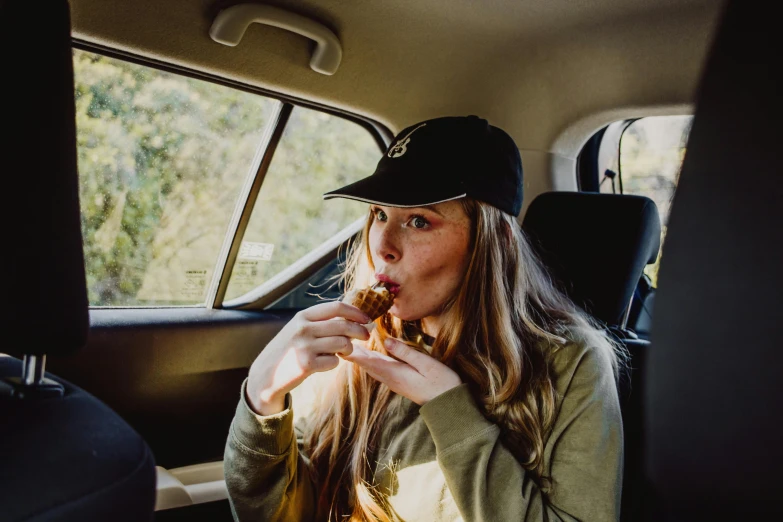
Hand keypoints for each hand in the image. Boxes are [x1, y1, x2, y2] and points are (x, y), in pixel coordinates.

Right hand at [246, 302, 370, 415]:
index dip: (356, 312)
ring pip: (343, 344)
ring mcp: (305, 346)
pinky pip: (335, 362)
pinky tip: (323, 364)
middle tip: (367, 336)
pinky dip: (334, 363)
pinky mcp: (307, 365)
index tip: (367, 318)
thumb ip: (320, 322)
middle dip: (360, 331)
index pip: (336, 307)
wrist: (266, 374)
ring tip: (341, 352)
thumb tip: (354, 319)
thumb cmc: (288, 350)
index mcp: (302, 316)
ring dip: (348, 349)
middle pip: (344, 325)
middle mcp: (303, 328)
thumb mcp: (298, 329)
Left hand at [342, 337, 461, 404]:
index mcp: (395, 373)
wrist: (448, 403)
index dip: (354, 353)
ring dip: (361, 357)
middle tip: (339, 340)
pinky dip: (371, 361)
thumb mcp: (426, 364)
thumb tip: (386, 341)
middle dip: (353, 353)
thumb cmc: (441, 382)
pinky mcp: (399, 382)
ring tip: (350, 345)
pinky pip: (380, 369)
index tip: (341, 345)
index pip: (369, 361)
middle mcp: (391, 378)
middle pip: (367, 364)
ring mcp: (394, 381)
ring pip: (372, 367)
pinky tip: (369, 356)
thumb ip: (405, 353)